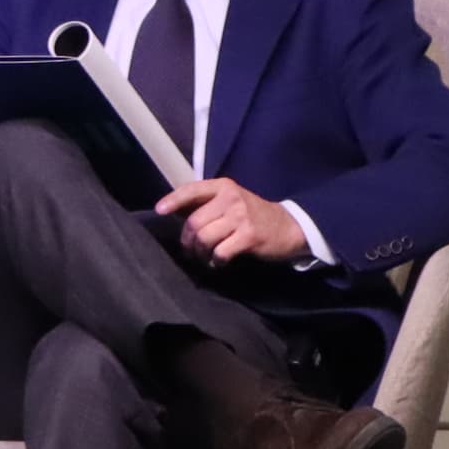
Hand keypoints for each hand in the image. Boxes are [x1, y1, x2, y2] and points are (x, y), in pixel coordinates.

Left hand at [154, 175, 304, 265]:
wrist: (289, 226)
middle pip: (194, 222)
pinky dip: (216, 261)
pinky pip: (220, 252)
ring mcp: (241, 216)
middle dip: (188, 241)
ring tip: (206, 257)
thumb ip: (204, 205)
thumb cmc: (252, 215)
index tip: (159, 210)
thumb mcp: (230, 202)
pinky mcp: (249, 236)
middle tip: (191, 251)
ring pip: (204, 238)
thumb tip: (172, 211)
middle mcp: (231, 198)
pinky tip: (220, 262)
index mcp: (223, 187)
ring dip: (201, 253)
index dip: (173, 200)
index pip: (191, 189)